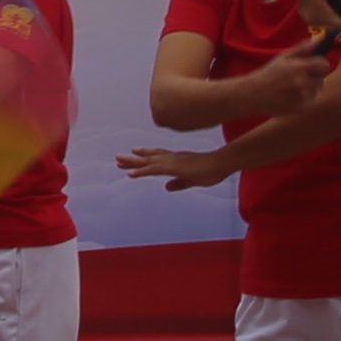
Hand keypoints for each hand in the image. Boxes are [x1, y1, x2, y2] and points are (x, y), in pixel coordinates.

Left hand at [115, 140, 241, 192]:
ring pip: (148, 161)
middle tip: (118, 158)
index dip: (145, 156)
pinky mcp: (173, 167)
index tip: (134, 154)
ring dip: (132, 162)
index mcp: (177, 160)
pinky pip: (153, 170)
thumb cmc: (212, 170)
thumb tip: (167, 187)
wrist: (222, 163)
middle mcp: (172, 158)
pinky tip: (130, 174)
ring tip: (118, 162)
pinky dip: (140, 171)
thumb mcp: (193, 180)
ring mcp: (172, 161)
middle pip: (149, 157)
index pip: (158, 156)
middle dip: (133, 158)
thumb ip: (180, 183)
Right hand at [216, 48, 333, 120]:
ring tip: (293, 88)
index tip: (316, 66)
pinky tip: (291, 97)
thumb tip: (317, 39)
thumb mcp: (282, 58)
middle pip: (321, 80)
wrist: (253, 94)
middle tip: (300, 78)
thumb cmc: (268, 73)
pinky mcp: (300, 108)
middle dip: (314, 78)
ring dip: (309, 89)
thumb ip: (301, 49)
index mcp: (298, 67)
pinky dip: (304, 99)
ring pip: (315, 91)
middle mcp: (302, 82)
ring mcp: (301, 97)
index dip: (321, 65)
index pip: (323, 65)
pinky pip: (310, 101)